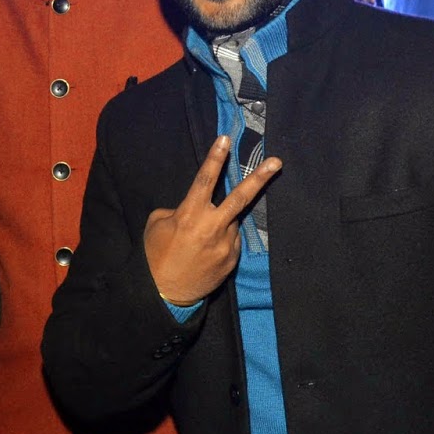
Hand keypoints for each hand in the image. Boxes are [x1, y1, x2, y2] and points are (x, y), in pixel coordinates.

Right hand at [143, 135, 280, 305]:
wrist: (165, 293)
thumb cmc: (156, 255)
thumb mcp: (157, 224)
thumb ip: (178, 210)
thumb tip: (195, 208)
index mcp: (190, 214)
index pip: (205, 180)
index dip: (215, 158)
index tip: (225, 139)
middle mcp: (213, 227)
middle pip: (241, 197)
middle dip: (260, 177)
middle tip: (277, 162)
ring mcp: (226, 245)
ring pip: (231, 222)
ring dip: (221, 223)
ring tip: (199, 241)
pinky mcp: (232, 260)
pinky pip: (231, 241)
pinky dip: (221, 240)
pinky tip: (205, 253)